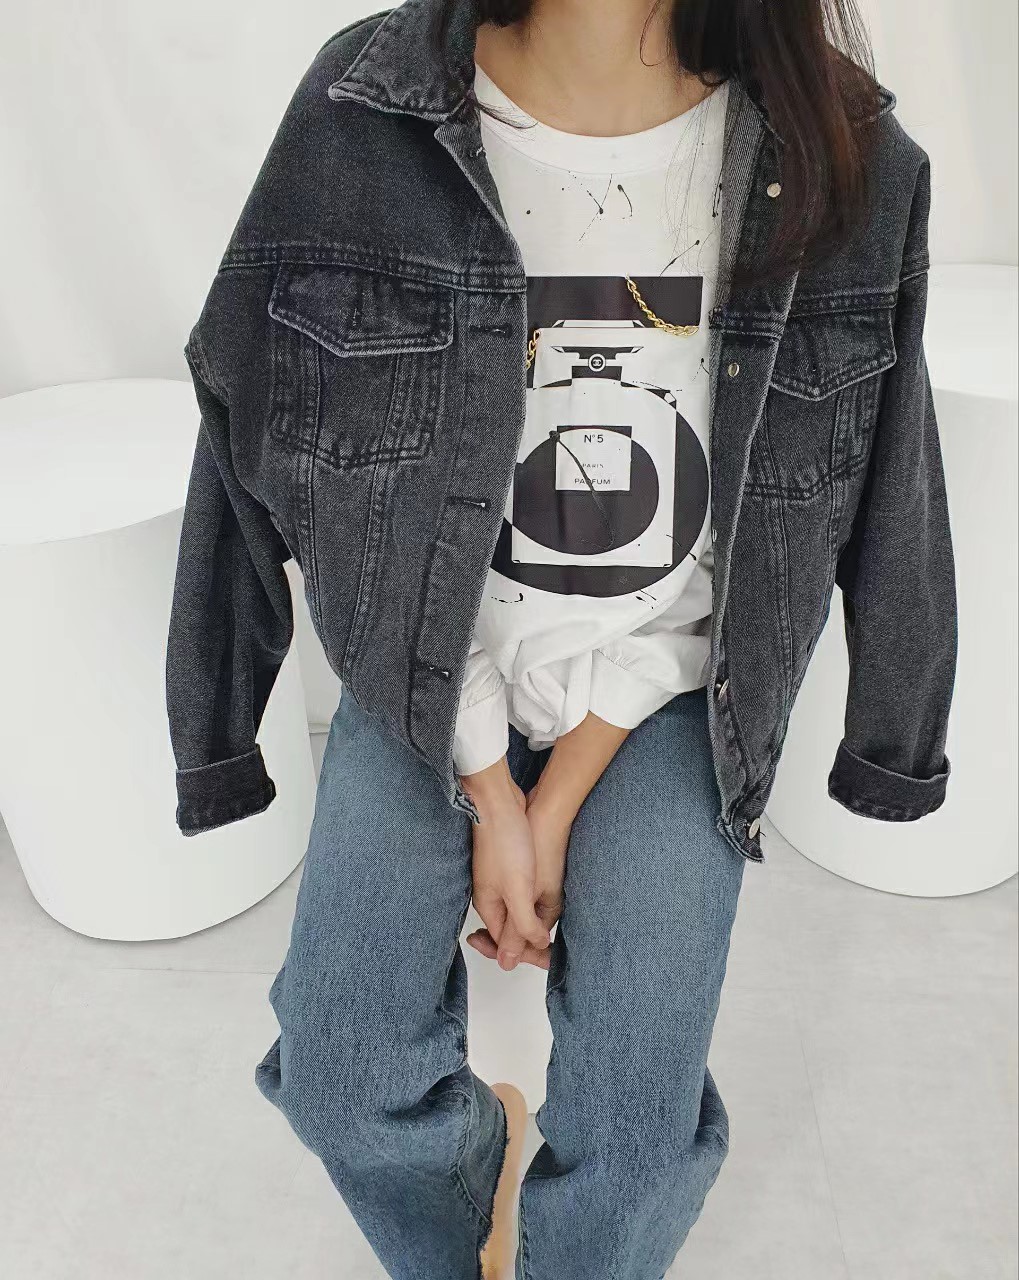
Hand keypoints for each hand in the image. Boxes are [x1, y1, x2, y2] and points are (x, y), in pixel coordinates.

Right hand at [463, 758, 550, 970]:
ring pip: (515, 915)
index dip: (529, 955)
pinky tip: (543, 905)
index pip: (506, 945)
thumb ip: (519, 925)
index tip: (551, 958)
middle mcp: (491, 898)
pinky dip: (531, 907)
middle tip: (551, 953)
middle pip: (508, 933)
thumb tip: (513, 961)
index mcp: (490, 907)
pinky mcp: (509, 866)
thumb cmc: (506, 841)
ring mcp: (499, 882)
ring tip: (548, 936)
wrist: (500, 801)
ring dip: (530, 927)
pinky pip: (519, 896)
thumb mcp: (517, 890)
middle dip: (527, 945)